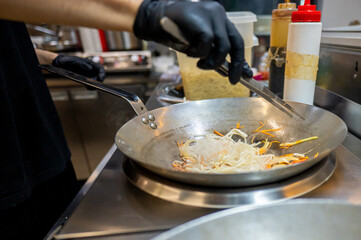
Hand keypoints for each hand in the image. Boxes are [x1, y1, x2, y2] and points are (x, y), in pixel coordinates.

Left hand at [52, 55, 105, 88]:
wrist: (61, 64)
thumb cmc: (68, 61)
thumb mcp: (73, 61)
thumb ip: (82, 64)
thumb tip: (90, 69)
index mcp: (90, 64)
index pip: (100, 69)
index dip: (102, 74)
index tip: (101, 78)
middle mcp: (91, 69)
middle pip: (99, 76)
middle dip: (99, 81)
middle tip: (94, 84)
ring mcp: (88, 75)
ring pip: (95, 81)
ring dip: (94, 85)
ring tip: (90, 87)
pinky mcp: (84, 79)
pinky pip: (89, 84)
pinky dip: (90, 86)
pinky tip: (87, 87)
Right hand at [133, 0, 252, 83]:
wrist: (154, 19)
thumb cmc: (175, 32)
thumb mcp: (198, 44)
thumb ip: (212, 53)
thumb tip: (227, 70)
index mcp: (219, 20)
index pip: (236, 40)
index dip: (241, 60)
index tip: (245, 73)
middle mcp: (219, 15)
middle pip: (236, 43)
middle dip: (236, 65)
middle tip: (232, 80)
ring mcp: (211, 16)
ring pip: (223, 47)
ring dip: (211, 61)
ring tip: (199, 63)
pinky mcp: (201, 22)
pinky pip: (207, 46)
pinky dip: (198, 54)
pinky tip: (188, 51)